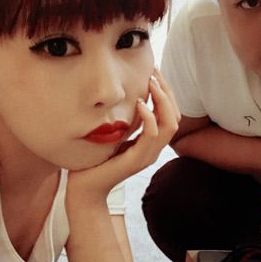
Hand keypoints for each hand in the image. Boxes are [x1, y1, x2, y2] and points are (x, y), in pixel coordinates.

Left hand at [67, 69, 179, 203]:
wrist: (85, 189)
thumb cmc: (98, 160)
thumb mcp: (118, 134)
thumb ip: (129, 121)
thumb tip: (133, 96)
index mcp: (152, 142)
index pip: (171, 113)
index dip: (167, 92)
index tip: (154, 72)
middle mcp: (155, 148)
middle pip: (175, 115)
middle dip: (167, 91)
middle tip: (154, 72)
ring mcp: (148, 155)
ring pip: (170, 124)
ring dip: (162, 100)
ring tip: (151, 83)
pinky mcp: (136, 160)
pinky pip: (151, 135)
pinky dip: (149, 117)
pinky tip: (139, 103)